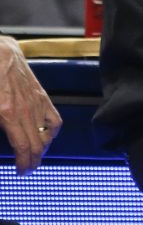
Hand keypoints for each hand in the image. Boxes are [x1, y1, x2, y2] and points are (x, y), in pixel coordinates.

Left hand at [0, 36, 60, 174]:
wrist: (0, 53)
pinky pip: (54, 119)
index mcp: (8, 114)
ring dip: (43, 150)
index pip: (22, 147)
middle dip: (33, 161)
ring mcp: (37, 103)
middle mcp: (26, 111)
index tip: (21, 172)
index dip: (24, 164)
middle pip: (36, 144)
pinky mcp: (42, 96)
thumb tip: (3, 135)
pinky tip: (47, 136)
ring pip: (47, 135)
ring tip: (36, 157)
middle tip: (28, 169)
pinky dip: (52, 131)